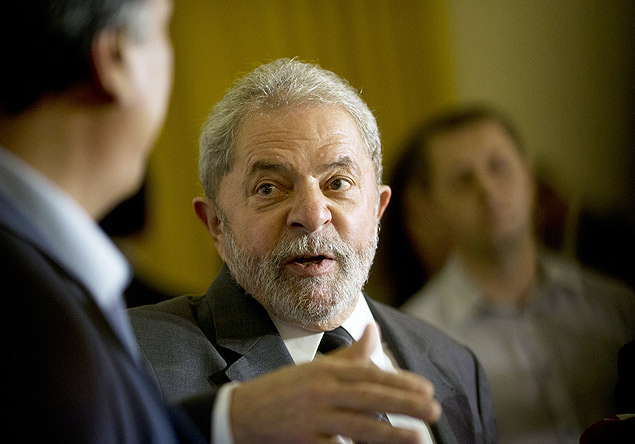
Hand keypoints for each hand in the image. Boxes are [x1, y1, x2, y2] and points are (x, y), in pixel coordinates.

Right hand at [230, 324, 440, 443]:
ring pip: (358, 425)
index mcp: (325, 371)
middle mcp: (320, 391)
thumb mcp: (315, 368)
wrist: (241, 413)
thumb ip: (349, 355)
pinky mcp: (302, 441)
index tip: (426, 389)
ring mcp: (311, 417)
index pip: (369, 374)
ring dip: (391, 433)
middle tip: (434, 410)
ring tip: (420, 437)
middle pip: (369, 397)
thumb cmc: (284, 390)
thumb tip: (375, 331)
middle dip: (404, 404)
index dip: (400, 381)